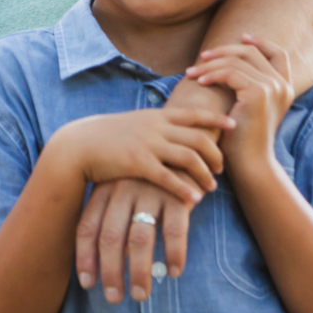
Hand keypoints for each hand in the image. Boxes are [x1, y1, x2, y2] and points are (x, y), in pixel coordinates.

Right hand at [54, 107, 234, 206]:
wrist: (80, 144)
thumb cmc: (107, 136)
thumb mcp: (134, 123)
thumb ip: (154, 126)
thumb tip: (171, 130)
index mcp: (156, 116)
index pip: (193, 113)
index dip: (215, 118)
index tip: (232, 124)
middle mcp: (155, 127)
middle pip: (197, 136)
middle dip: (215, 152)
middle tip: (222, 167)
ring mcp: (147, 144)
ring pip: (188, 157)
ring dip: (204, 173)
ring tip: (212, 187)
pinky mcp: (137, 163)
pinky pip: (167, 177)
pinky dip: (184, 188)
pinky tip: (194, 199)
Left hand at [76, 177, 199, 303]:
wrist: (178, 137)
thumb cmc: (144, 173)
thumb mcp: (120, 185)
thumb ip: (111, 217)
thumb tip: (110, 262)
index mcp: (105, 186)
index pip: (88, 226)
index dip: (85, 257)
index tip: (87, 284)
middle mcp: (123, 188)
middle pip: (111, 237)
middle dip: (111, 272)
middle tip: (114, 298)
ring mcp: (150, 189)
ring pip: (140, 239)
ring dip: (139, 272)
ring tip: (140, 295)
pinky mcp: (177, 193)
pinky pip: (175, 231)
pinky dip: (174, 254)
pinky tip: (174, 272)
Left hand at [186, 35, 293, 171]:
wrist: (250, 165)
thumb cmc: (243, 140)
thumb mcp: (249, 108)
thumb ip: (248, 86)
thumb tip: (227, 63)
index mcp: (284, 87)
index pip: (279, 53)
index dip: (260, 41)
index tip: (242, 36)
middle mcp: (281, 85)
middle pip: (250, 51)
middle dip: (223, 50)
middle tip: (202, 56)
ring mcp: (272, 87)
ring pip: (235, 60)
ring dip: (209, 65)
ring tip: (191, 73)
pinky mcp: (258, 92)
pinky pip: (229, 72)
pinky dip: (211, 74)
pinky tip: (198, 82)